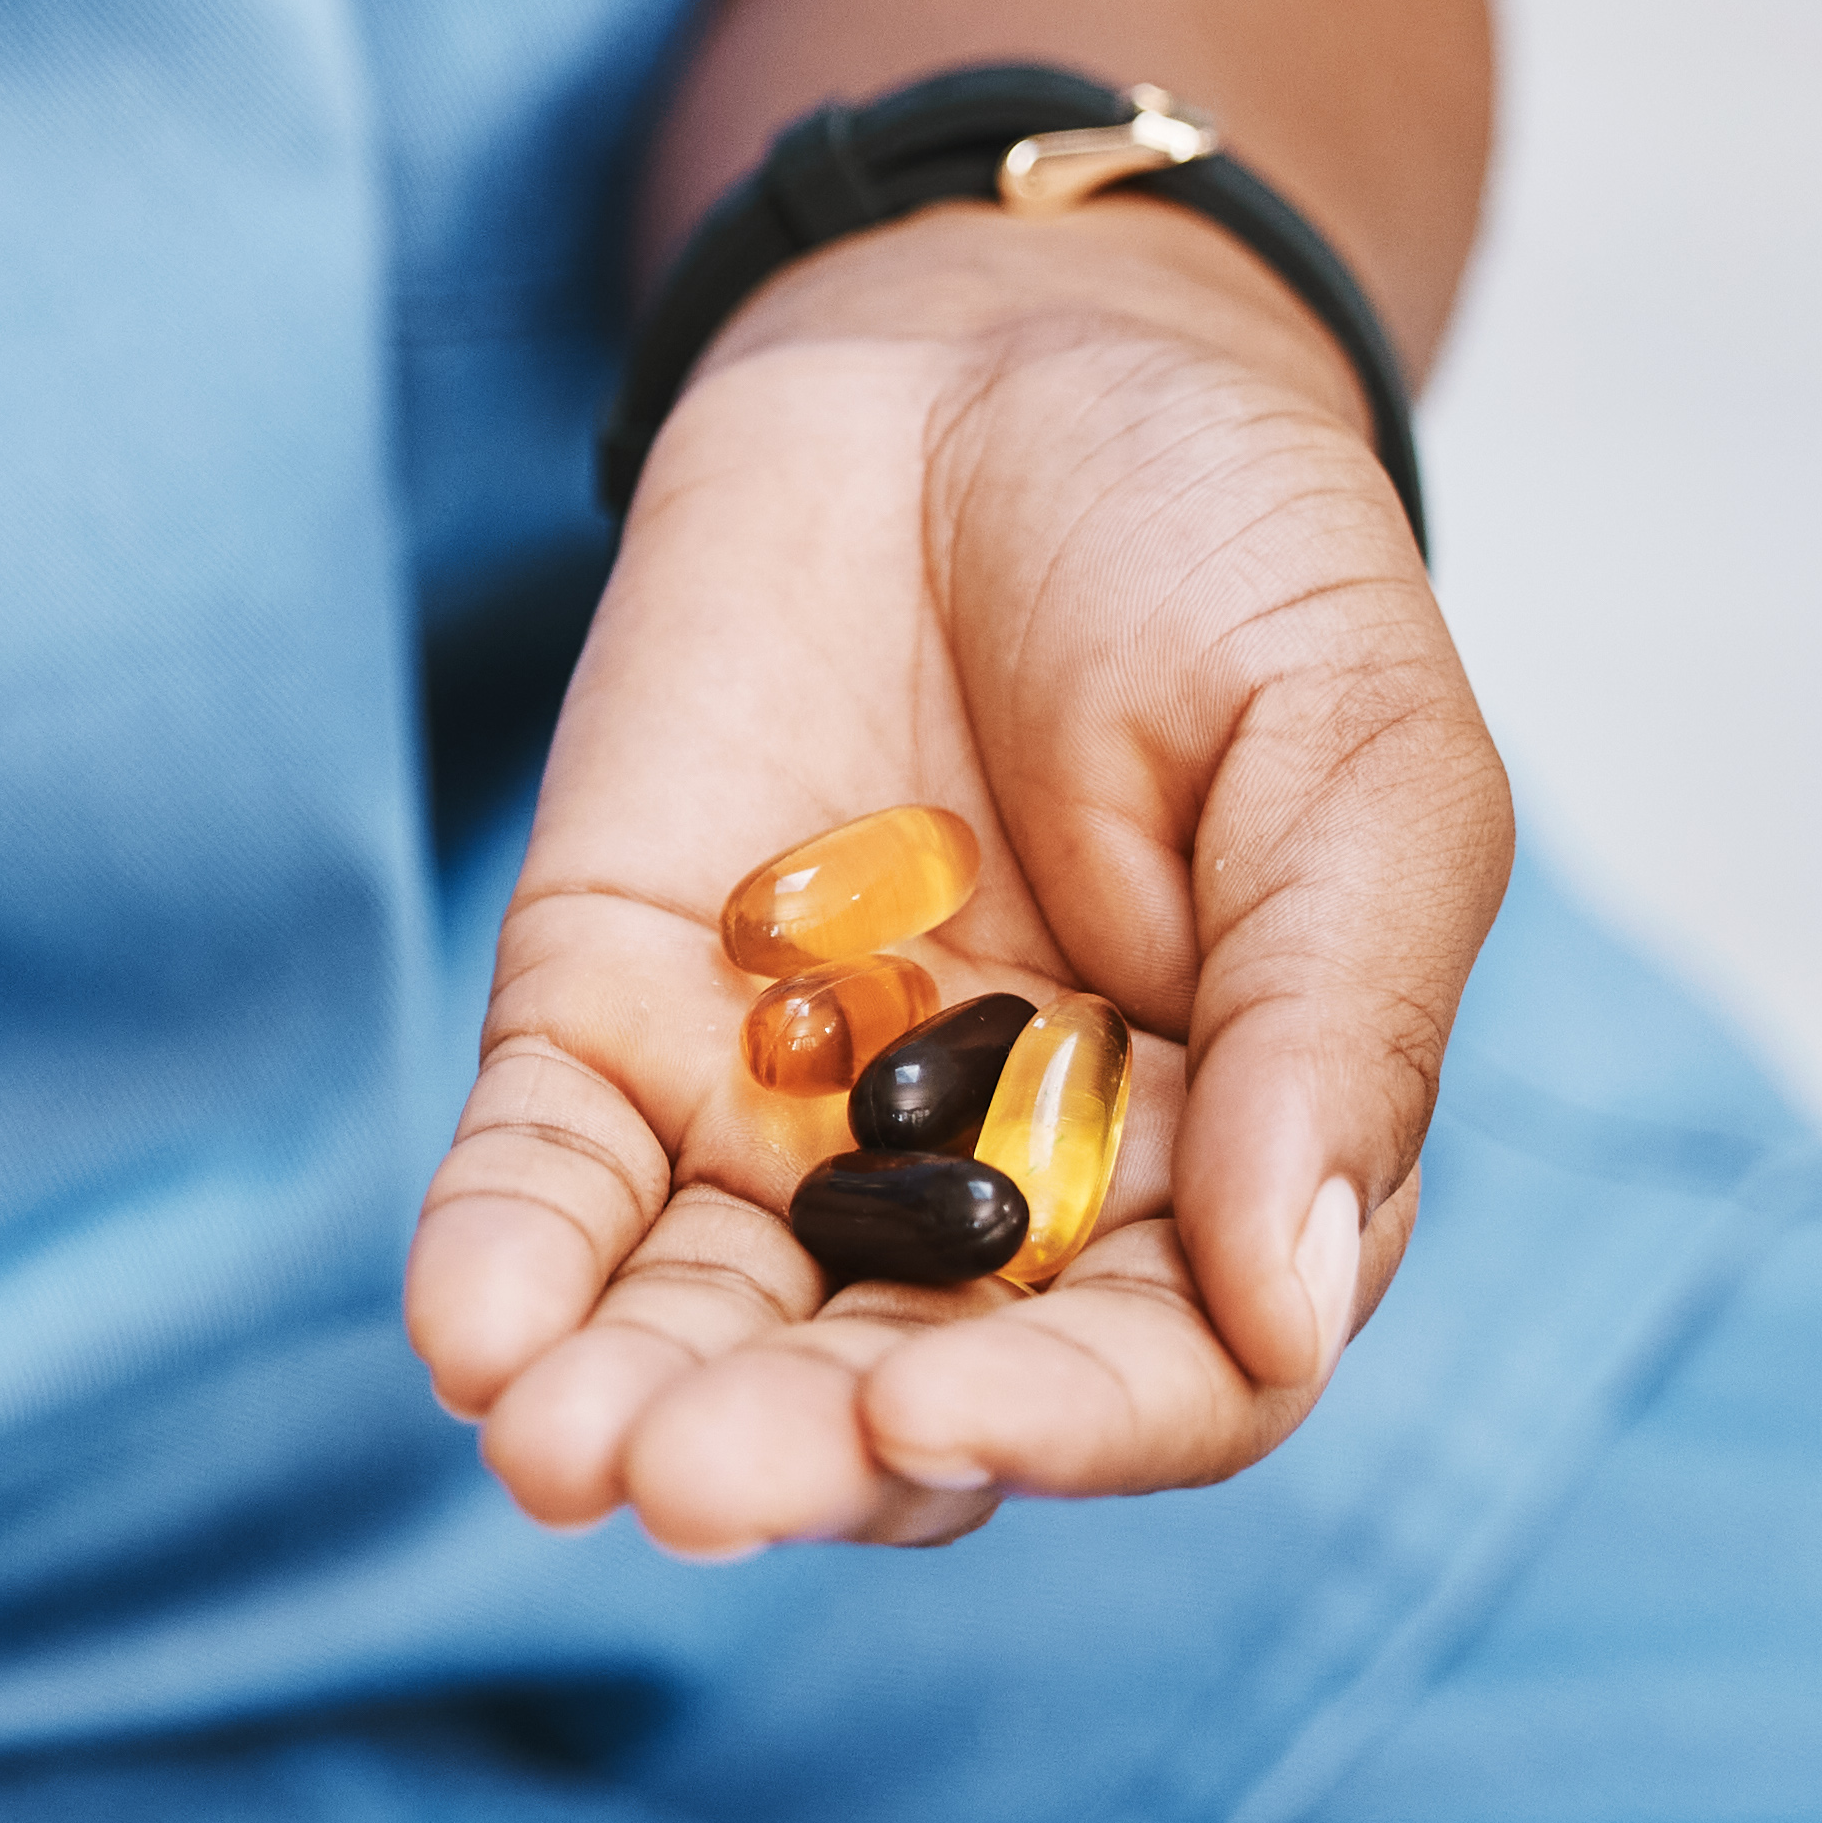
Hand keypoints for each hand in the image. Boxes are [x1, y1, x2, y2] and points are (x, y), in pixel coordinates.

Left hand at [403, 206, 1509, 1550]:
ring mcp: (791, 1117)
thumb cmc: (1223, 546)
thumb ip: (1335, 1019)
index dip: (1055, 1427)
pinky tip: (466, 1334)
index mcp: (1223, 1160)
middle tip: (690, 1480)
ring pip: (710, 1318)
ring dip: (629, 1400)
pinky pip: (551, 1172)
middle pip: (903, 1388)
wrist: (998, 342)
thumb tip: (1299, 1296)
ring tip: (554, 1449)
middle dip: (794, 1448)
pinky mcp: (617, 1014)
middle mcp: (998, 1191)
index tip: (935, 1422)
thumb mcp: (1354, 751)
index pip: (1159, 1371)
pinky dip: (504, 1257)